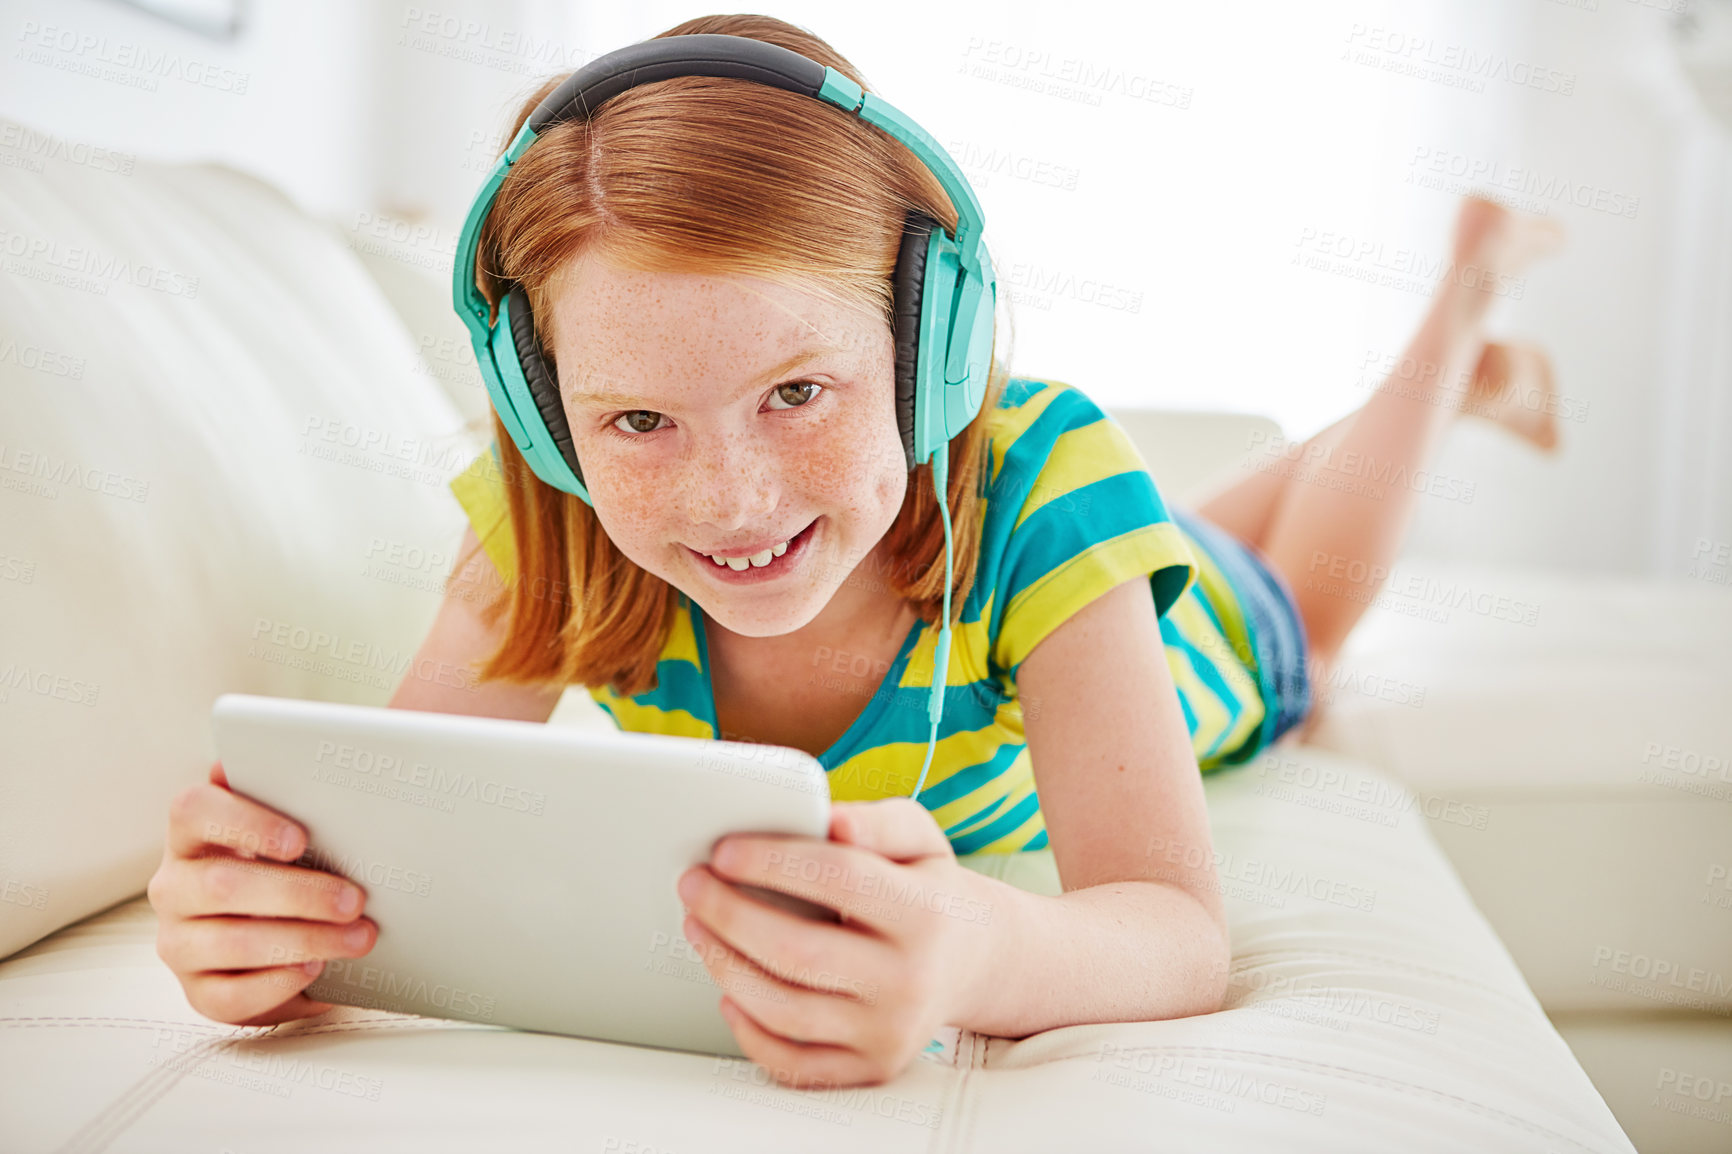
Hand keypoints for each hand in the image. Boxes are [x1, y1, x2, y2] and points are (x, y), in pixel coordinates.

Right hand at [147, 760, 377, 1025]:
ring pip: (230, 943)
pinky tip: (315, 969)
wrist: (289, 931)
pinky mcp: (198, 990)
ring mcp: (179, 941)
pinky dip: (277, 983)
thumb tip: (314, 763)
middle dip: (298, 893)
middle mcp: (174, 886)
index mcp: (193, 833)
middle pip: (221, 885)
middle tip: (355, 899)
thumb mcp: (294, 830)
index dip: (244, 821)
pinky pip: (229, 995)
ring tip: (358, 937)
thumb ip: (296, 795)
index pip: (193, 810)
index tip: (300, 839)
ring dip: (303, 940)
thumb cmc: (292, 865)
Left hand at [675, 797, 1000, 1087]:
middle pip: (797, 952)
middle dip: (729, 916)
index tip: (723, 850)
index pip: (838, 879)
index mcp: (926, 913)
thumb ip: (877, 821)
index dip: (772, 862)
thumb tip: (833, 819)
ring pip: (783, 1010)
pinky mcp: (871, 1069)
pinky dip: (748, 1029)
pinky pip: (792, 1062)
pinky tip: (729, 990)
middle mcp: (911, 981)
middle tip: (693, 885)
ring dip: (724, 965)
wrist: (973, 961)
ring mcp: (890, 1033)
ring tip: (698, 926)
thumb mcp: (919, 839)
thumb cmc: (928, 890)